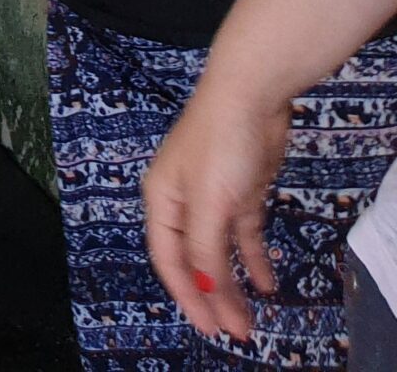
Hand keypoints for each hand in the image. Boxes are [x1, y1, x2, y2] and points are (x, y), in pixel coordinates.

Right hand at [142, 80, 287, 341]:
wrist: (249, 97)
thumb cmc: (218, 145)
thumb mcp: (210, 202)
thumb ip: (205, 249)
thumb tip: (204, 290)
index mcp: (162, 201)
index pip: (170, 260)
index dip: (188, 297)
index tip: (210, 328)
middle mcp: (182, 203)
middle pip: (195, 260)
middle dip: (213, 297)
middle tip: (236, 330)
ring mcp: (211, 199)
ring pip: (219, 252)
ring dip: (233, 284)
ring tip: (251, 317)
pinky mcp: (239, 194)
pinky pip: (242, 236)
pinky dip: (252, 259)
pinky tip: (266, 281)